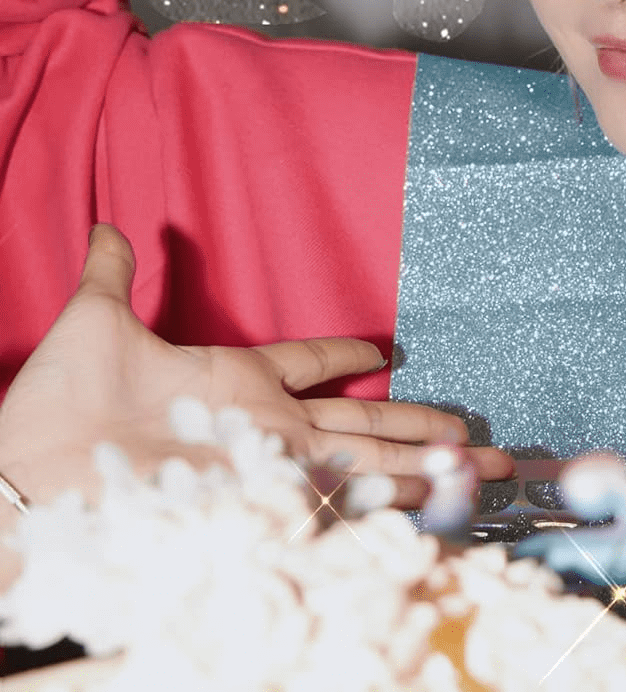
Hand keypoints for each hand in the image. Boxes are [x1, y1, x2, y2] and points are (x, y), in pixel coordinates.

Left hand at [0, 225, 511, 512]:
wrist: (32, 476)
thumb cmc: (60, 404)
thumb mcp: (91, 321)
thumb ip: (111, 273)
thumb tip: (110, 224)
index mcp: (236, 377)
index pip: (307, 362)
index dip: (342, 351)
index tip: (383, 346)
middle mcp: (266, 425)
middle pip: (364, 422)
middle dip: (421, 424)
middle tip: (476, 429)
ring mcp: (271, 462)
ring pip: (371, 459)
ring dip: (429, 462)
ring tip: (485, 463)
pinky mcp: (266, 495)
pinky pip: (346, 494)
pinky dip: (396, 497)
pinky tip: (440, 497)